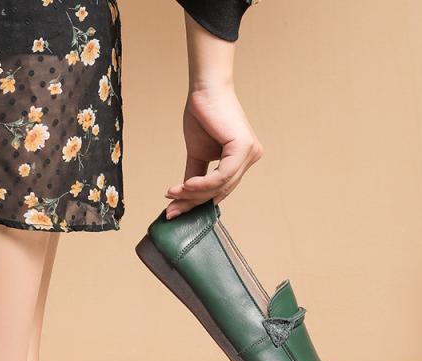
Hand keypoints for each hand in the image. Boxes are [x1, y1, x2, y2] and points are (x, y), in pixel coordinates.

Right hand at [165, 85, 262, 218]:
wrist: (204, 89)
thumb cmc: (203, 115)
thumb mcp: (198, 154)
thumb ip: (195, 176)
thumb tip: (183, 198)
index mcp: (241, 161)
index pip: (220, 190)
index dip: (196, 203)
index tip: (174, 210)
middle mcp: (250, 158)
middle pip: (220, 191)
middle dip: (193, 203)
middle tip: (171, 209)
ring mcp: (250, 154)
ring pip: (220, 187)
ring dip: (194, 194)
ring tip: (173, 194)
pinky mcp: (244, 149)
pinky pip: (222, 176)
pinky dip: (202, 184)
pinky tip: (185, 186)